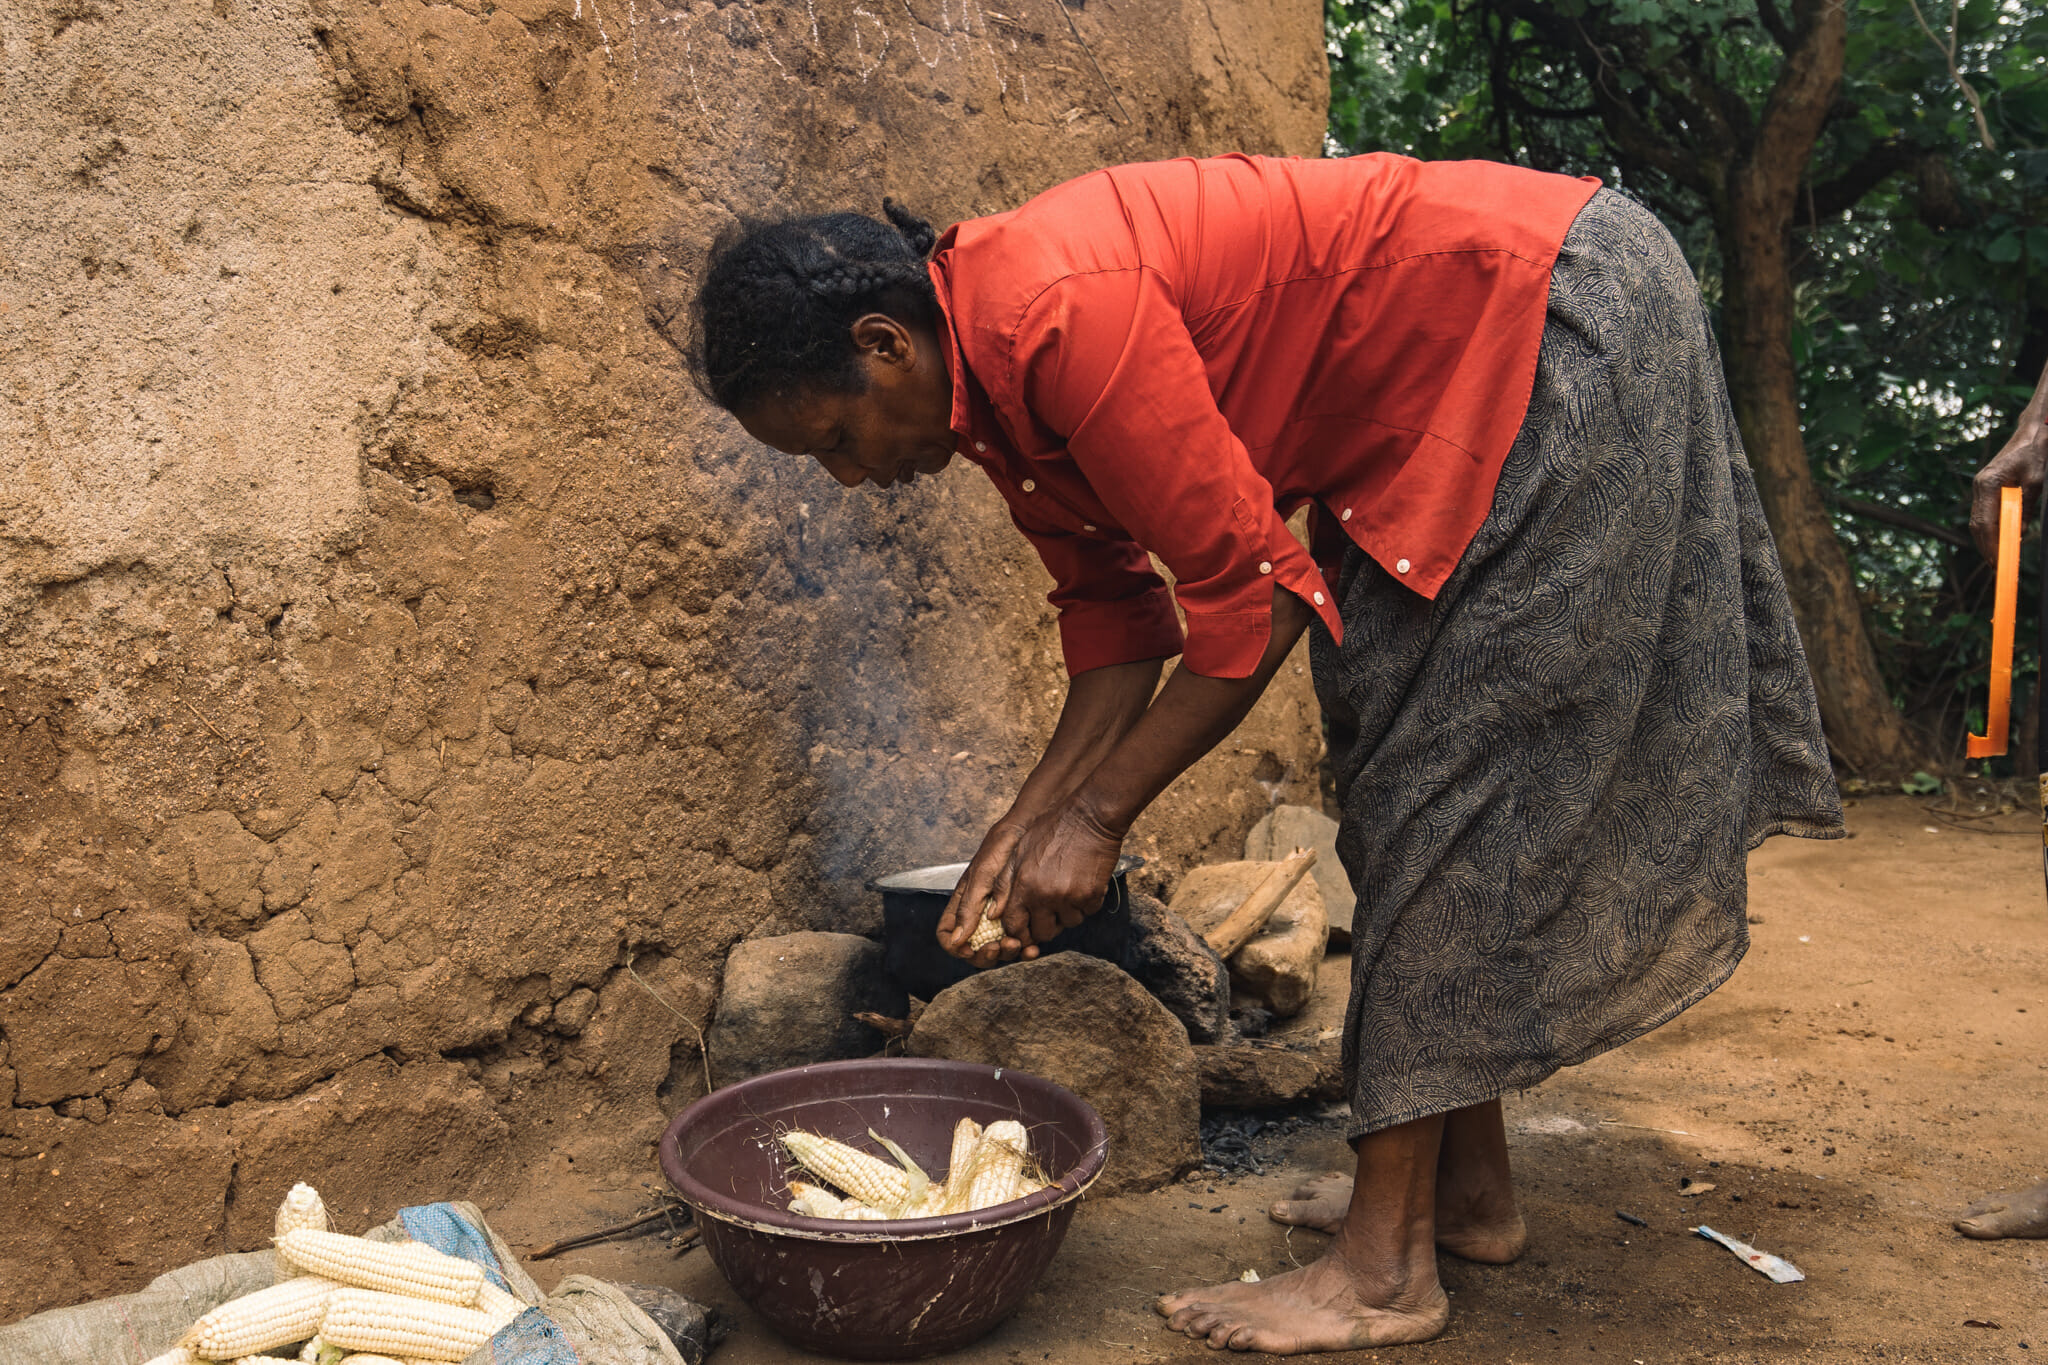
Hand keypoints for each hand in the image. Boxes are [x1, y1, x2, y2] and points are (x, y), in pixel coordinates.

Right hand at [937, 819, 1027, 965]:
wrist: (1033, 832)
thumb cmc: (1003, 848)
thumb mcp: (982, 877)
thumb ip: (968, 908)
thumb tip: (957, 940)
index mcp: (963, 903)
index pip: (947, 934)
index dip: (955, 947)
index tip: (970, 949)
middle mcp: (980, 914)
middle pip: (974, 948)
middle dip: (986, 954)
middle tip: (1000, 946)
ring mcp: (1002, 917)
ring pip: (998, 948)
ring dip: (1007, 952)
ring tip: (1019, 944)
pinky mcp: (1023, 918)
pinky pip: (1020, 942)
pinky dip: (1025, 949)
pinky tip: (1033, 947)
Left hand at [1005, 800, 1124, 948]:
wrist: (1090, 816)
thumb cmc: (1054, 828)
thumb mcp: (1020, 850)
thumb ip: (1005, 883)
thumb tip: (994, 912)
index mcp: (1023, 885)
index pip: (1014, 926)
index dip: (1019, 931)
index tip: (1026, 927)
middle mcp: (1044, 895)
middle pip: (1042, 932)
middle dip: (1045, 926)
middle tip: (1051, 912)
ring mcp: (1069, 897)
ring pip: (1068, 924)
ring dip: (1068, 914)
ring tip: (1068, 891)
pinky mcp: (1091, 896)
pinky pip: (1087, 913)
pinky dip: (1086, 904)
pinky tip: (1083, 885)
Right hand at [1972, 416, 2047, 562]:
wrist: (2031, 434)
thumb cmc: (2034, 455)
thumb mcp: (2035, 483)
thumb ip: (2025, 508)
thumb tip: (2019, 533)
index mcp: (1988, 483)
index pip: (1985, 521)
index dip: (1991, 544)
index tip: (1999, 561)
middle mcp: (1979, 486)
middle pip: (1977, 525)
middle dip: (1986, 547)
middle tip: (1998, 566)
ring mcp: (1980, 487)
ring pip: (1978, 521)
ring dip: (1987, 540)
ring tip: (1998, 558)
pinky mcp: (1986, 489)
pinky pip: (1984, 514)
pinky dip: (1990, 529)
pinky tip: (1999, 539)